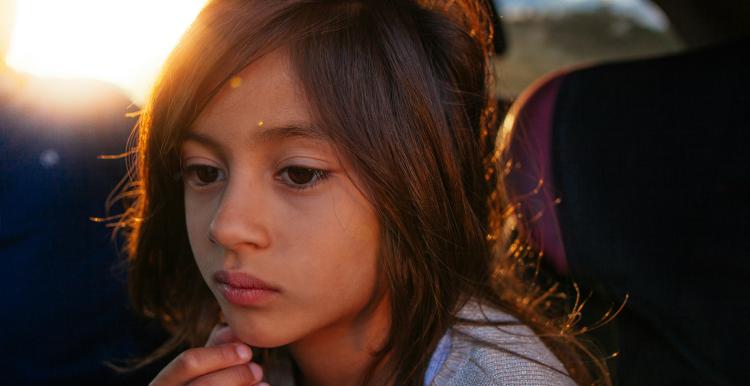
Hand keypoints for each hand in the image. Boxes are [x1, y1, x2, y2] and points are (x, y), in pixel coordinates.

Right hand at [150, 323, 267, 385]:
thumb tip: (232, 330)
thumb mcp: (201, 368)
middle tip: (258, 369)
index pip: (188, 362)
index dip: (220, 355)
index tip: (247, 351)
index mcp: (161, 384)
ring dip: (241, 385)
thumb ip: (215, 348)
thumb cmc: (199, 384)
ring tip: (262, 381)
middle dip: (235, 375)